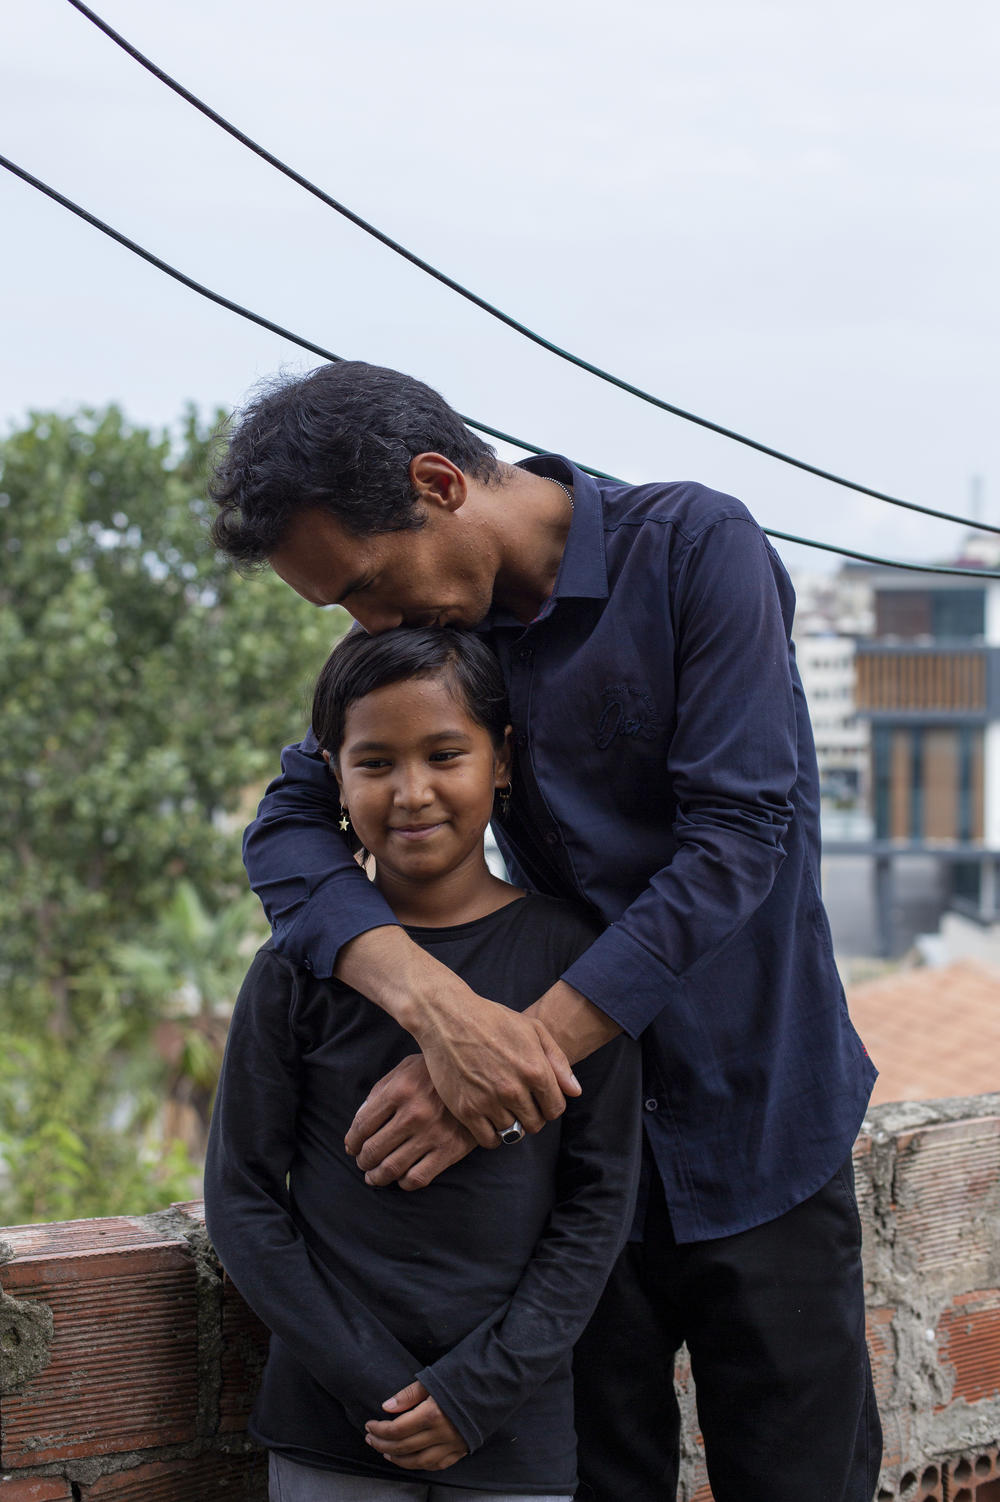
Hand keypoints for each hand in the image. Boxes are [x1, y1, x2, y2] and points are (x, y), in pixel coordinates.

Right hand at [335, 927, 578, 1149]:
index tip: (539, 1099)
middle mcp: (514, 1089)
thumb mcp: (533, 1029)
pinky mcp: (466, 1109)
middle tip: (520, 1104)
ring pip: (512, 1132)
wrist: (447, 1017)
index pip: (556, 1108)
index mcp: (535, 1069)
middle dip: (532, 1116)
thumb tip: (575, 1091)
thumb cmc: (492, 1019)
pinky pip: (488, 1140)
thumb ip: (558, 1061)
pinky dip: (492, 1135)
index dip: (550, 1105)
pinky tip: (489, 1119)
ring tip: (502, 1107)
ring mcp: (489, 1101)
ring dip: (511, 1123)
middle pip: (535, 1124)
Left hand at [345, 1054, 476, 1188]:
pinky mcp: (451, 1150)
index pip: (362, 1125)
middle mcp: (414, 1113)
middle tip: (363, 1162)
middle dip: (362, 1160)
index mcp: (399, 1090)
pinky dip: (403, 1182)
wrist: (480, 1076)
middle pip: (373, 1149)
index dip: (352, 1140)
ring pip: (392, 1168)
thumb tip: (359, 1122)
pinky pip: (418, 1178)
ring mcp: (433, 1134)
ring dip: (377, 1176)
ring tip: (374, 1175)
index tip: (351, 1147)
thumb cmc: (435, 1072)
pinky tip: (401, 1176)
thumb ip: (380, 1092)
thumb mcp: (405, 1069)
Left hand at [365, 1380, 466, 1470]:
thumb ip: (408, 1395)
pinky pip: (437, 1464)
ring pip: (419, 1461)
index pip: (397, 1429)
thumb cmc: (463, 1376)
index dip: (379, 1429)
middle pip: (404, 1447)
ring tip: (386, 1452)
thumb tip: (386, 1406)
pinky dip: (421, 1464)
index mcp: (432, 1413)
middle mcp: (442, 1433)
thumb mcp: (434, 1378)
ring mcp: (453, 1444)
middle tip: (371, 1439)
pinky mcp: (462, 1449)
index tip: (369, 1425)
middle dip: (383, 1444)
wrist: (496, 1382)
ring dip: (399, 1459)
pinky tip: (411, 1460)